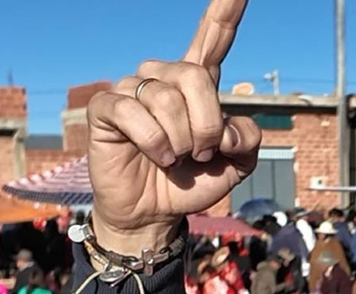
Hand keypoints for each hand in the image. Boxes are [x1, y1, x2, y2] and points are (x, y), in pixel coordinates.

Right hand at [87, 0, 260, 253]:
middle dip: (207, 125)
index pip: (213, 39)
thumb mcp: (236, 164)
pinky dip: (155, 145)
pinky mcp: (107, 108)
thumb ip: (248, 139)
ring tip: (175, 157)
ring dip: (180, 141)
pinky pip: (136, 114)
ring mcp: (133, 90)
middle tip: (200, 151)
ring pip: (167, 100)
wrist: (158, 212)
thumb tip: (226, 126)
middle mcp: (164, 78)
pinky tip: (156, 157)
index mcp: (198, 85)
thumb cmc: (193, 181)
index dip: (225, 11)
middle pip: (195, 77)